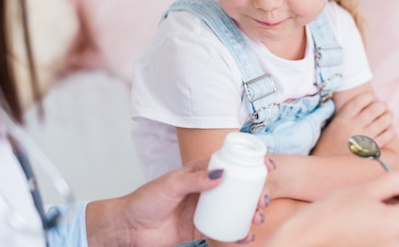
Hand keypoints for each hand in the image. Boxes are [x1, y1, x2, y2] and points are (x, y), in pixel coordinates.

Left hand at [86, 159, 269, 246]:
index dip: (250, 162)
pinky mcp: (202, 228)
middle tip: (264, 199)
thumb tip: (222, 174)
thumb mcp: (170, 184)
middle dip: (257, 191)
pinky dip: (239, 233)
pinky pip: (226, 229)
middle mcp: (206, 188)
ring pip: (236, 208)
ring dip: (252, 212)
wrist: (130, 228)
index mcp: (200, 171)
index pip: (230, 162)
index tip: (268, 166)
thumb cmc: (146, 199)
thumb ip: (194, 179)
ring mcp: (206, 208)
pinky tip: (247, 236)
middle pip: (239, 187)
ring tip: (257, 218)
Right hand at [266, 171, 398, 246]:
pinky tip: (354, 228)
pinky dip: (375, 232)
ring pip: (396, 227)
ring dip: (382, 218)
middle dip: (390, 205)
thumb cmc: (332, 212)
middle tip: (362, 202)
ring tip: (355, 216)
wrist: (308, 238)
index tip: (378, 190)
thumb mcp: (364, 188)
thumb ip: (394, 181)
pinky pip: (385, 239)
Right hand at [314, 91, 394, 155]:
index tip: (371, 97)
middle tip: (382, 106)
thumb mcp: (330, 127)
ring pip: (384, 121)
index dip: (368, 97)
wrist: (327, 169)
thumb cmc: (327, 146)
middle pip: (375, 109)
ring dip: (388, 116)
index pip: (360, 100)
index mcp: (342, 119)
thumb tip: (357, 105)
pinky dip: (390, 129)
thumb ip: (343, 116)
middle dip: (381, 105)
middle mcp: (354, 126)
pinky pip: (387, 135)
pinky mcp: (372, 150)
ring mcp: (364, 138)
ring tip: (388, 115)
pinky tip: (389, 128)